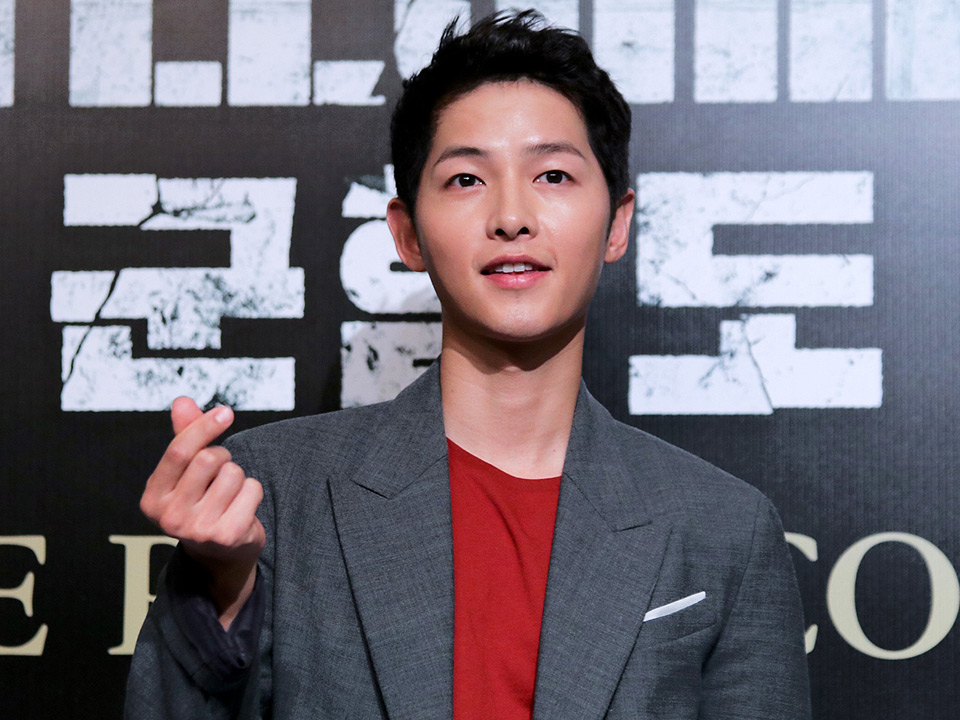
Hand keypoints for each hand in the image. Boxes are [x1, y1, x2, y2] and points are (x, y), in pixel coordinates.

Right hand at [140, 397, 264, 625]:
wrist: (220, 554)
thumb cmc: (202, 502)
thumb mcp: (187, 473)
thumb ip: (185, 436)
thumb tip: (182, 401)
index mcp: (153, 497)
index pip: (179, 451)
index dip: (204, 426)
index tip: (226, 411)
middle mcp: (169, 517)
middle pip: (209, 459)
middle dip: (223, 457)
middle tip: (221, 475)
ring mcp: (198, 529)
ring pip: (234, 473)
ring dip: (239, 478)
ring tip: (229, 497)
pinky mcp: (227, 535)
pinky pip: (252, 489)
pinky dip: (253, 492)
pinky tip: (242, 509)